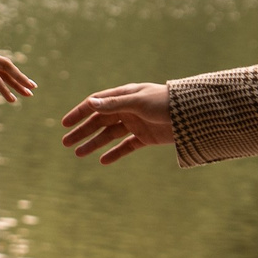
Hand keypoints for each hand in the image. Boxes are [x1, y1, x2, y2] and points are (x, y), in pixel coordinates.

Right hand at [59, 83, 173, 163]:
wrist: (192, 115)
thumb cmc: (165, 102)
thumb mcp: (138, 102)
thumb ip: (114, 105)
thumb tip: (90, 103)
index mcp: (124, 96)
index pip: (96, 103)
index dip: (80, 113)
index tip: (65, 124)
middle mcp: (128, 109)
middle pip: (99, 121)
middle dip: (82, 131)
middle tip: (66, 143)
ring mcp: (136, 123)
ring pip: (110, 135)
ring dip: (94, 143)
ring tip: (78, 154)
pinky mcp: (146, 137)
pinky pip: (126, 146)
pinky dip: (115, 153)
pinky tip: (102, 161)